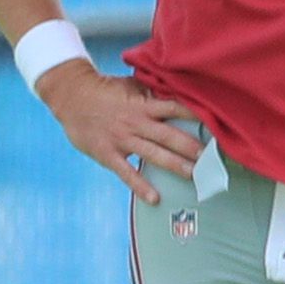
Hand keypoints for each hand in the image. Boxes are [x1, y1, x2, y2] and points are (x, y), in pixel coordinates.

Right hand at [38, 62, 202, 205]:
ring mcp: (122, 140)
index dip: (194, 115)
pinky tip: (155, 198)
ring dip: (175, 165)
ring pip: (153, 154)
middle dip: (191, 147)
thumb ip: (152, 92)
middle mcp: (135, 123)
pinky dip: (141, 186)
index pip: (174, 108)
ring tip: (194, 176)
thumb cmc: (105, 90)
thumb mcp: (130, 85)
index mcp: (142, 105)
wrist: (70, 96)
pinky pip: (127, 173)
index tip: (214, 124)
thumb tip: (177, 91)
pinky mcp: (108, 154)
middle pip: (168, 135)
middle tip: (210, 158)